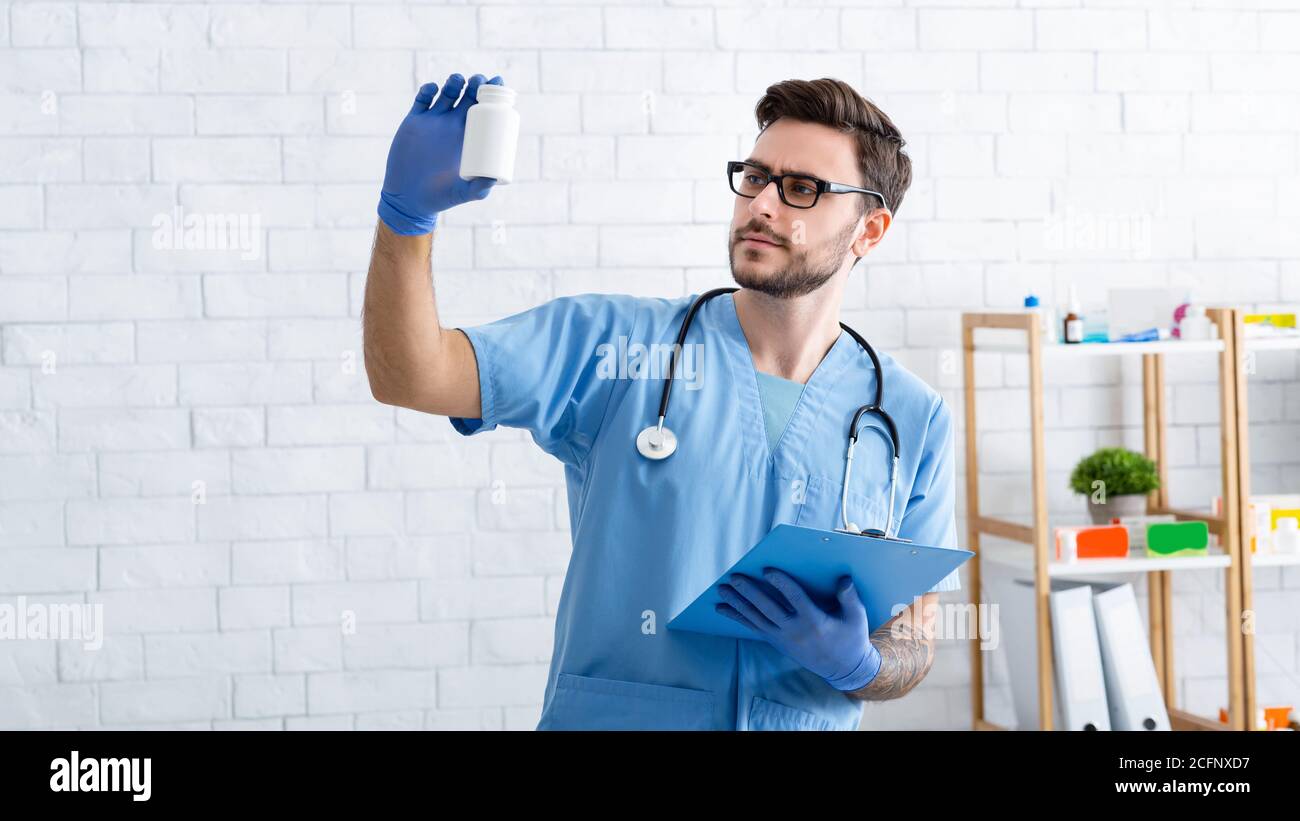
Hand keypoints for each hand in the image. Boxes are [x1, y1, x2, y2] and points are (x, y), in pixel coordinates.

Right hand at [377, 73, 502, 235]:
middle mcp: (453, 126)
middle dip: (476, 83)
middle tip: (479, 80)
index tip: (499, 83)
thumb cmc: (441, 198)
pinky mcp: (415, 121)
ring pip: (447, 93)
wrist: (409, 198)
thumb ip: (479, 188)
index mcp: (470, 138)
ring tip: (459, 81)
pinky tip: (433, 89)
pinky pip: (422, 99)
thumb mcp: (463, 193)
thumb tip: (495, 179)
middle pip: (468, 96)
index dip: (492, 96)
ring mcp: (434, 122)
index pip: (485, 112)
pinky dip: (428, 89)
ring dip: (454, 82)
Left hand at [716, 568, 880, 691]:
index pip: (795, 598)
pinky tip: (723, 609)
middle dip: (749, 592)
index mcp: (815, 621)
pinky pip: (754, 628)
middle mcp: (795, 630)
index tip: (767, 570)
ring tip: (722, 590)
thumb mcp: (857, 618)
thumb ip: (850, 598)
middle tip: (734, 577)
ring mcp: (783, 638)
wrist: (843, 669)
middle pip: (768, 608)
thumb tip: (844, 578)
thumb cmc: (851, 638)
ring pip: (756, 618)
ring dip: (737, 603)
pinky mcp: (777, 642)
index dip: (781, 583)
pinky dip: (738, 617)